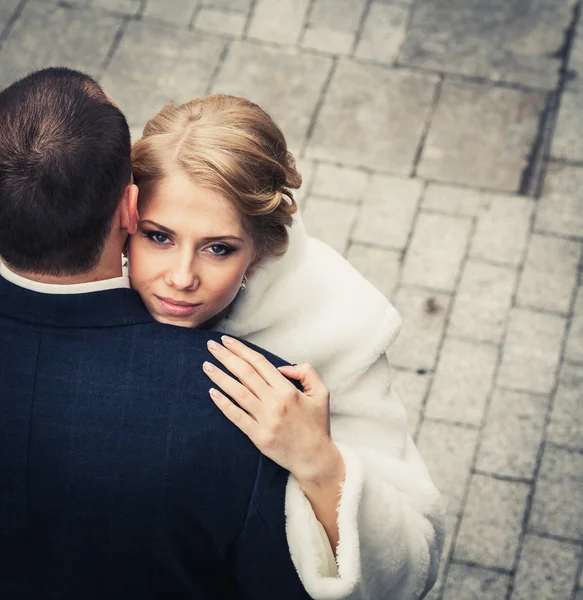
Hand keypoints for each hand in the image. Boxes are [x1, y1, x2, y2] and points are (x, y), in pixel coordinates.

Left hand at [203, 336, 342, 487]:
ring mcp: (266, 420)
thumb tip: (282, 367)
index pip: (260, 363)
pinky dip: (223, 404)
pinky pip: (237, 417)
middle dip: (226, 357)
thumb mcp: (321, 393)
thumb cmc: (317, 424)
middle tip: (211, 346)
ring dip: (220, 377)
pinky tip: (212, 392)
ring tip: (206, 365)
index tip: (227, 341)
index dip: (242, 350)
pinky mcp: (258, 437)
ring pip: (238, 393)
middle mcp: (275, 403)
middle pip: (245, 374)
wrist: (315, 458)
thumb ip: (306, 373)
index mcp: (288, 390)